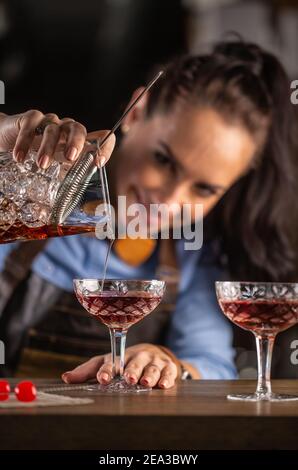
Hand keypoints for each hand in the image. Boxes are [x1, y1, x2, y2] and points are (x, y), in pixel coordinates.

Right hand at [0, 110, 114, 168]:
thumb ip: (72, 173)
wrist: (10, 140)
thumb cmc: (39, 154)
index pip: (101, 138)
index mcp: (78, 141)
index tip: (99, 162)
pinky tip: (20, 157)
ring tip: (42, 164)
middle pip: (78, 129)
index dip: (104, 147)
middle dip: (76, 143)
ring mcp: (49, 122)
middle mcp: (66, 129)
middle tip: (70, 158)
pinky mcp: (31, 118)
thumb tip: (84, 188)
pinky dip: (25, 142)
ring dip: (47, 148)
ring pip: (53, 130)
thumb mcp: (58, 166)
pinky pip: (30, 126)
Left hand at [62, 343, 178, 388]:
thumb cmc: (125, 361)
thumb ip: (87, 371)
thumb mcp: (106, 363)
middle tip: (129, 378)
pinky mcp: (168, 366)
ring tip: (146, 383)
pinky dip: (167, 378)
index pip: (113, 362)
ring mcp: (153, 361)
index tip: (104, 378)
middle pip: (135, 363)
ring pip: (152, 368)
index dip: (108, 370)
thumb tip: (65, 378)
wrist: (154, 353)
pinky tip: (163, 384)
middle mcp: (137, 357)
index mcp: (121, 357)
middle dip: (132, 370)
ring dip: (149, 375)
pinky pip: (168, 372)